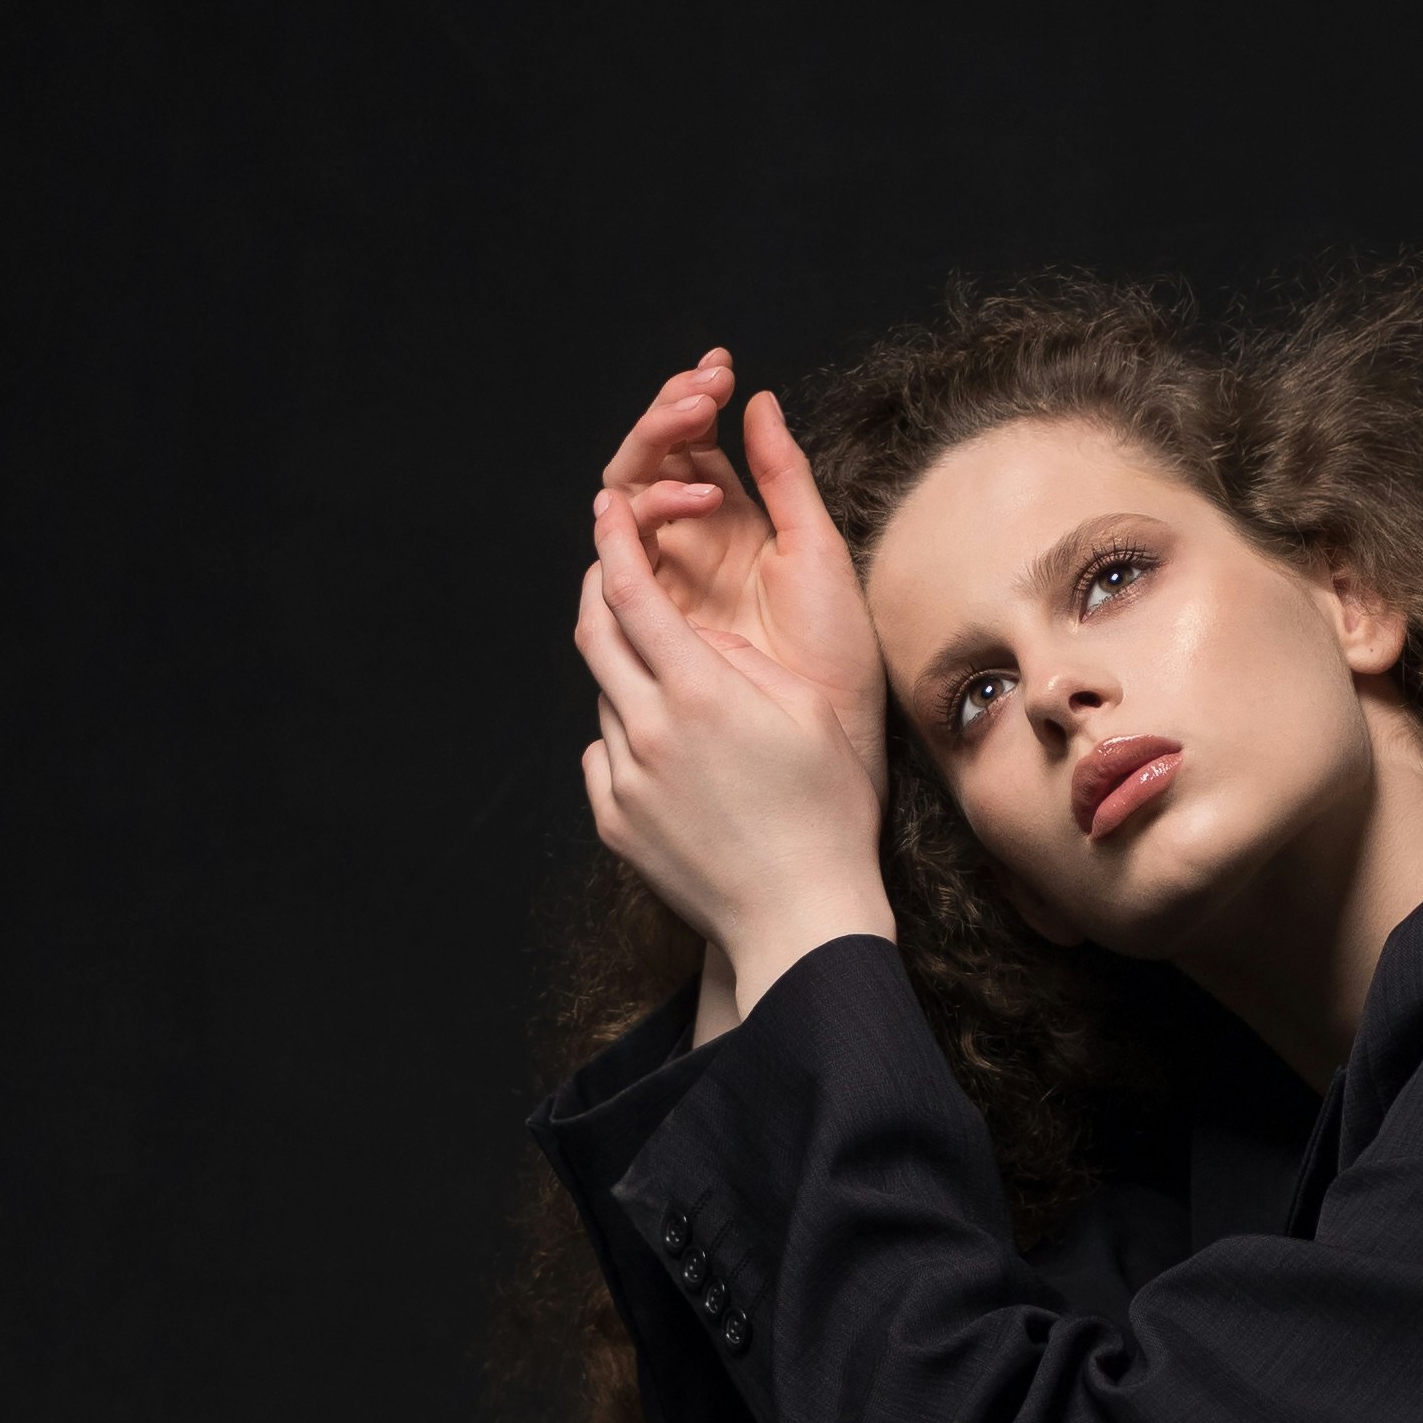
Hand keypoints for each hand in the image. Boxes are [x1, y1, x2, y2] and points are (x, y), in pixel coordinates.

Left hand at [574, 402, 895, 1019]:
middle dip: (597, 588)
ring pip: (604, 697)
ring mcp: (624, 779)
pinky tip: (670, 753)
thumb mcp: (808, 710)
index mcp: (700, 691)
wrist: (799, 914)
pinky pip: (604, 755)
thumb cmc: (827, 809)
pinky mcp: (614, 819)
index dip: (614, 541)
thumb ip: (745, 657)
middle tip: (611, 566)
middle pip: (595, 634)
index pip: (631, 592)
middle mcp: (649, 730)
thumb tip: (699, 626)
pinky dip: (626, 737)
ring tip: (670, 680)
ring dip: (624, 673)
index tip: (607, 507)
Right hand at [596, 350, 887, 794]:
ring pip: (630, 502)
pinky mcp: (652, 622)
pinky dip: (638, 520)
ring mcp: (668, 585)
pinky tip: (673, 496)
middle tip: (698, 391)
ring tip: (693, 430)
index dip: (695, 404)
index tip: (719, 370)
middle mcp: (693, 550)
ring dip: (653, 454)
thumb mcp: (817, 551)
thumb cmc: (838, 657)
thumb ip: (784, 476)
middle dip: (666, 419)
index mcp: (737, 528)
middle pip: (650, 465)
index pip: (693, 447)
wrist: (833, 740)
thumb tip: (756, 399)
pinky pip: (622, 561)